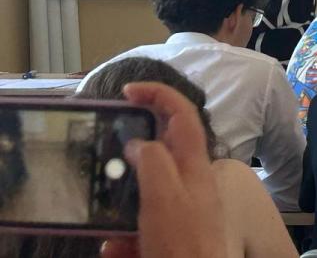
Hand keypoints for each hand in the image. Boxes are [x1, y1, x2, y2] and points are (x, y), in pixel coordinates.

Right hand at [101, 82, 226, 257]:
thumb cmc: (184, 243)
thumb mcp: (164, 196)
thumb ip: (152, 163)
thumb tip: (138, 141)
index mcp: (195, 165)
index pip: (183, 114)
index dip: (160, 94)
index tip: (129, 90)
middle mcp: (193, 182)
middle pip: (162, 150)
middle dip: (132, 151)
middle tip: (107, 153)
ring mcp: (184, 208)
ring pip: (147, 192)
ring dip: (123, 202)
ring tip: (105, 211)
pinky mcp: (172, 234)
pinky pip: (142, 229)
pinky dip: (124, 239)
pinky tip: (114, 249)